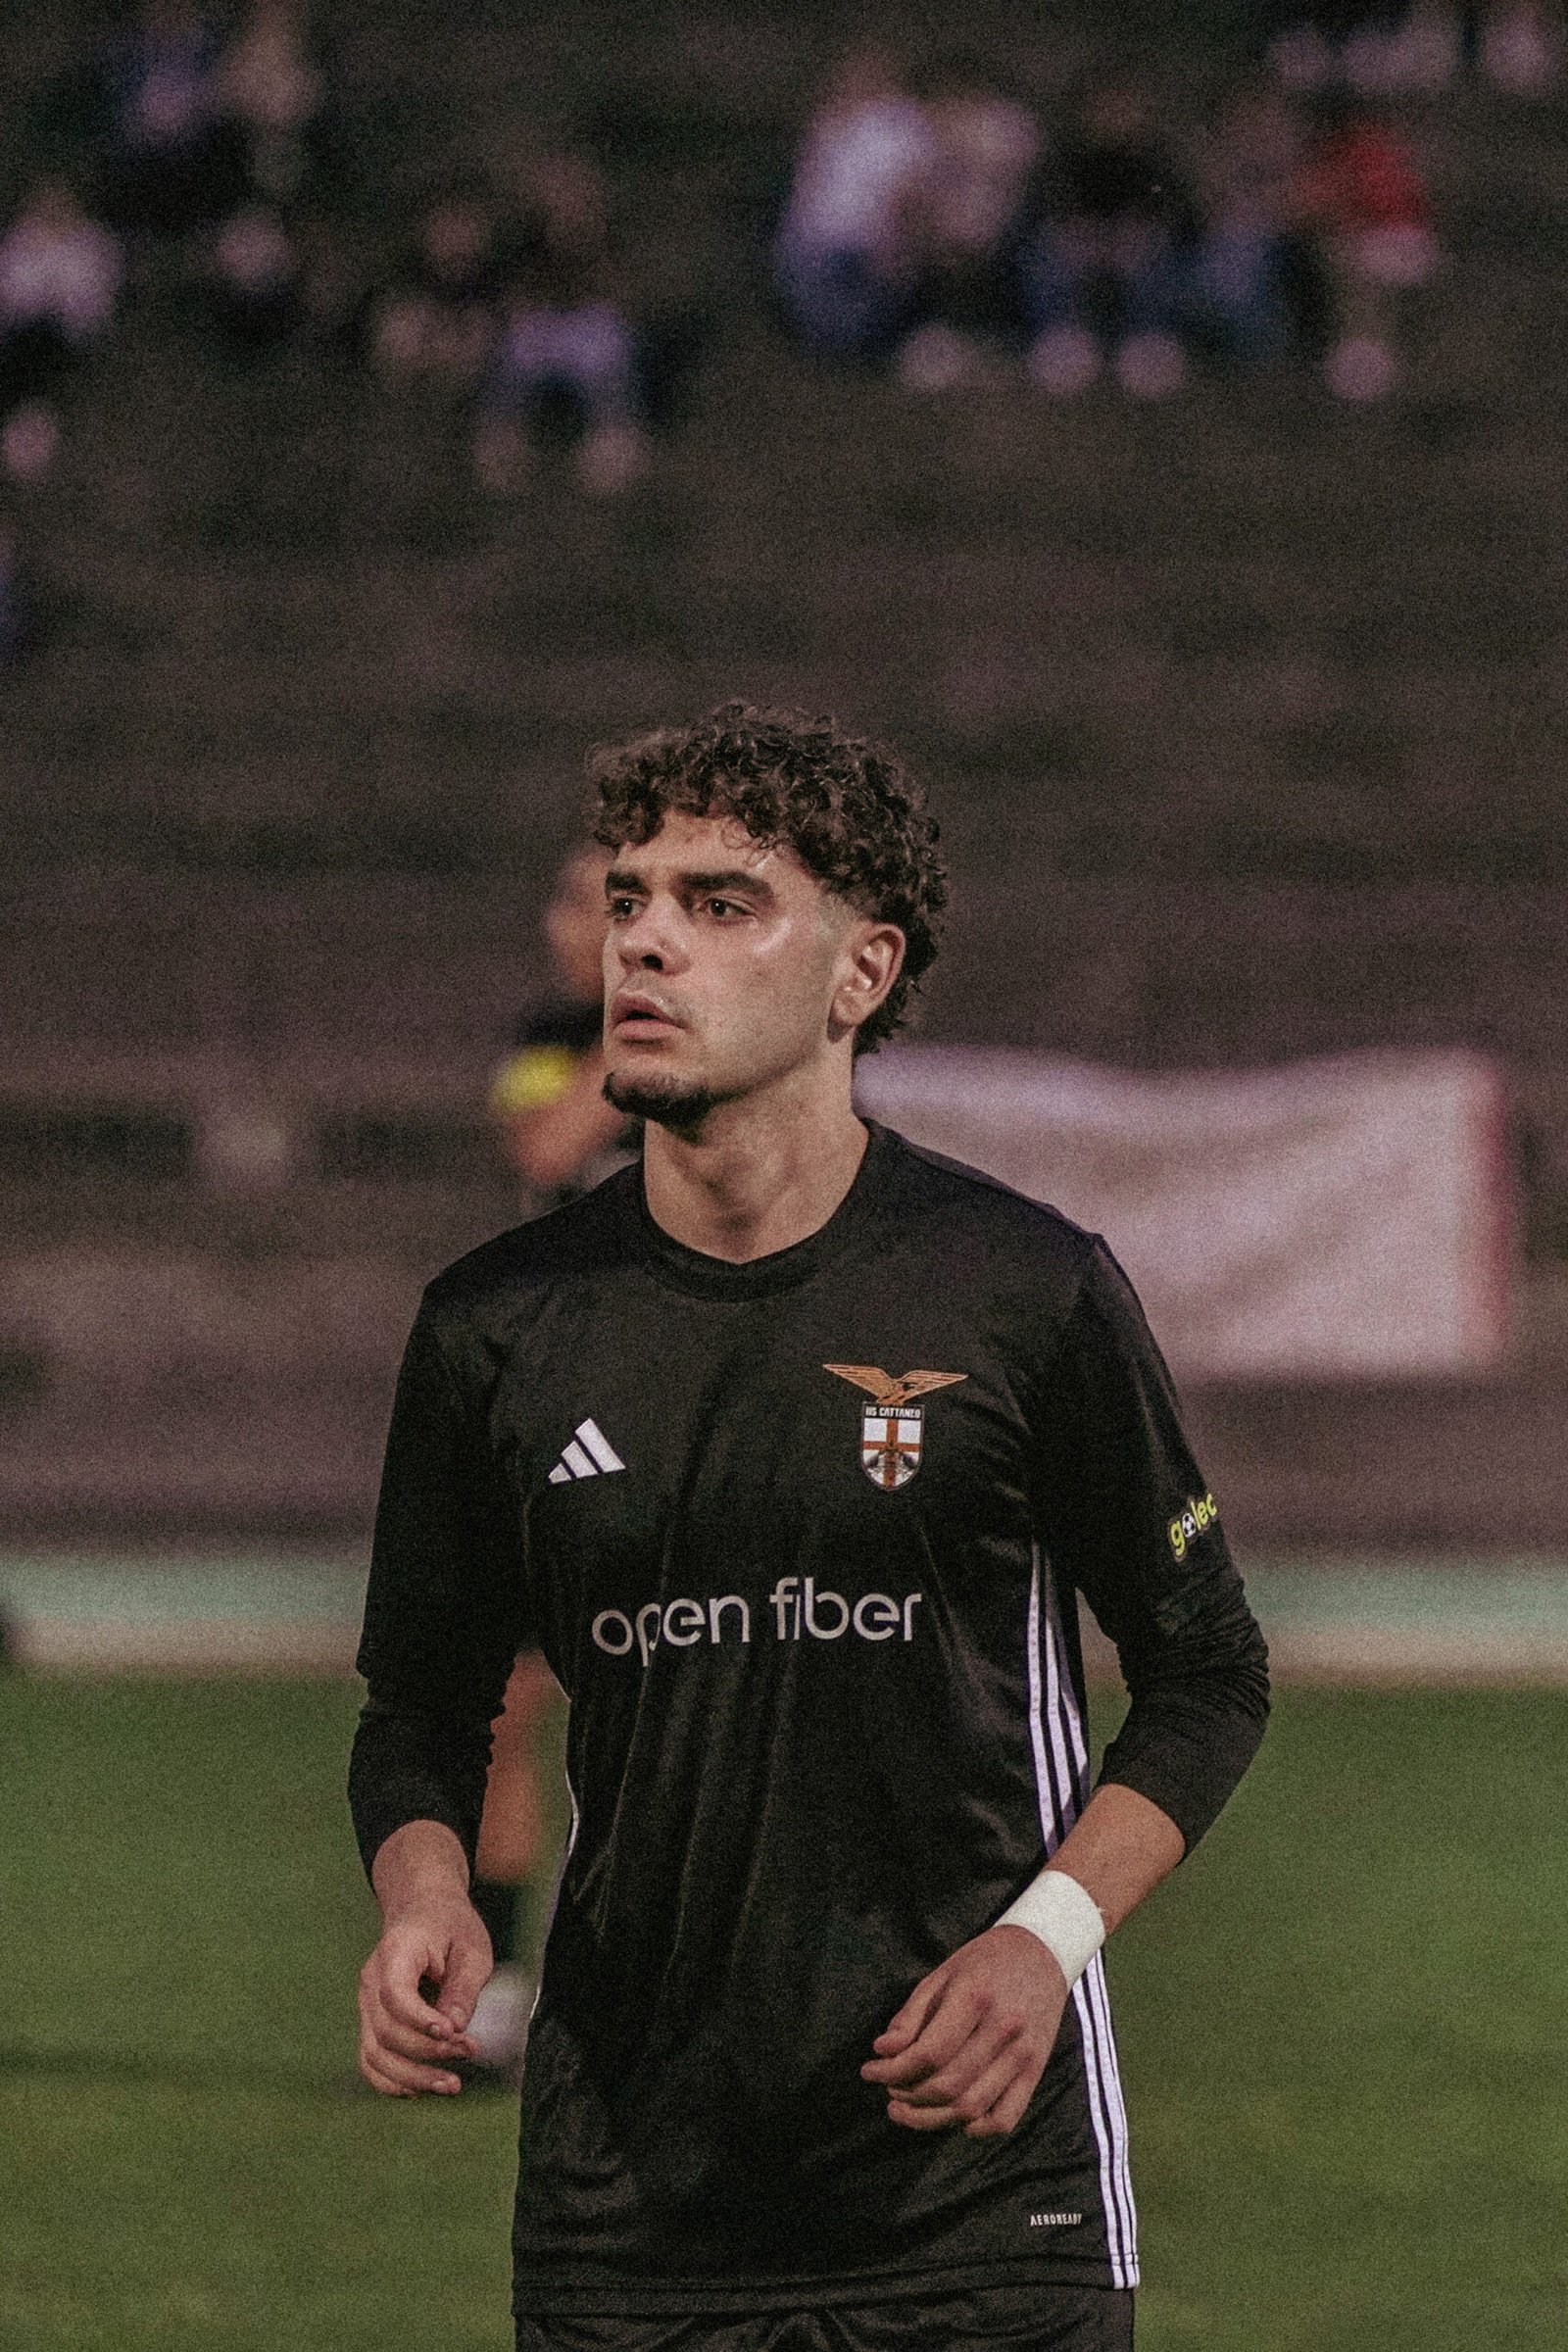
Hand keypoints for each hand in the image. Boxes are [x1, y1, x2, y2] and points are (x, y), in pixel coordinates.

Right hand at [357, 1895, 492, 2096]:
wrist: (423, 1909)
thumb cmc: (450, 1926)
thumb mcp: (471, 1947)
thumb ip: (463, 1987)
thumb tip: (455, 2028)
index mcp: (396, 1952)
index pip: (395, 1994)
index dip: (420, 2021)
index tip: (453, 2034)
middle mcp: (371, 1980)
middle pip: (386, 2030)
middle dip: (428, 2052)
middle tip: (470, 2051)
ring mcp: (366, 2003)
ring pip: (374, 2052)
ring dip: (411, 2077)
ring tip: (452, 2085)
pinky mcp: (371, 2020)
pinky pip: (369, 2059)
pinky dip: (389, 2081)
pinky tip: (419, 2089)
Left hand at [861, 1924, 1069, 2138]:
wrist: (1042, 1953)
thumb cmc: (985, 1961)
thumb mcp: (942, 1974)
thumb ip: (912, 2014)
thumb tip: (883, 2051)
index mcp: (975, 1997)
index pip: (929, 2053)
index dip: (892, 2070)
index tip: (870, 2071)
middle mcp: (1004, 2029)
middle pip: (948, 2086)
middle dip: (908, 2096)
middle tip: (889, 2091)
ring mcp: (1023, 2055)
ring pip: (971, 2108)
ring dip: (932, 2118)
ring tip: (907, 2110)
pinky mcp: (1036, 2072)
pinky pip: (1005, 2118)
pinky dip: (975, 2128)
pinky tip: (952, 2120)